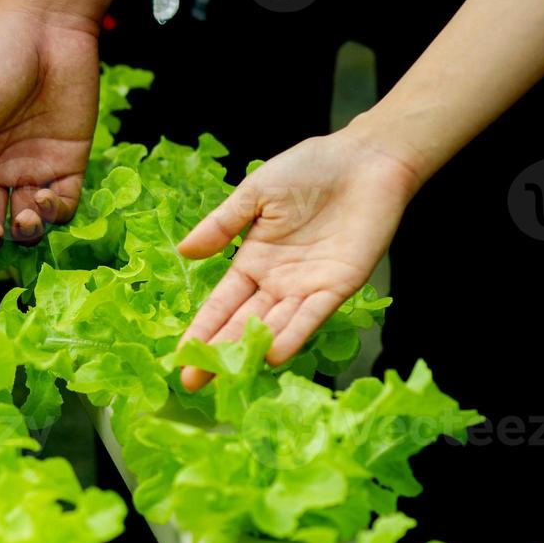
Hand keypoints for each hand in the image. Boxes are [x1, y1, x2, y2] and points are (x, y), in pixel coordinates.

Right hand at [177, 124, 423, 389]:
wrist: (364, 159)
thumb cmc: (308, 170)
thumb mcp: (254, 194)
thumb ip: (222, 225)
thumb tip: (183, 252)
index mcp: (253, 261)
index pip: (221, 303)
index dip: (201, 329)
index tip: (179, 357)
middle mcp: (278, 282)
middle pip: (243, 323)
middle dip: (218, 352)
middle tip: (193, 383)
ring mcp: (307, 286)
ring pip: (274, 325)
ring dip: (252, 350)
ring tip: (228, 375)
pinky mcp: (339, 286)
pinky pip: (313, 315)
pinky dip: (295, 334)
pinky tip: (275, 354)